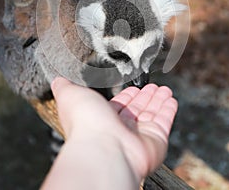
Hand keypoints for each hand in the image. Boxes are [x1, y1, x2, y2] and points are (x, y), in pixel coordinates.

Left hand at [51, 78, 177, 182]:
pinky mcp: (155, 140)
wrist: (103, 149)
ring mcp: (139, 135)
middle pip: (137, 109)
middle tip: (153, 86)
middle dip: (145, 96)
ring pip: (151, 113)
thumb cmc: (85, 123)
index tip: (134, 86)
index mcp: (103, 118)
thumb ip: (65, 86)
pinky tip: (171, 99)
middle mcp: (121, 128)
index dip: (127, 95)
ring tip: (165, 89)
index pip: (119, 104)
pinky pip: (164, 122)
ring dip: (158, 100)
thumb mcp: (70, 95)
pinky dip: (168, 110)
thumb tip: (57, 79)